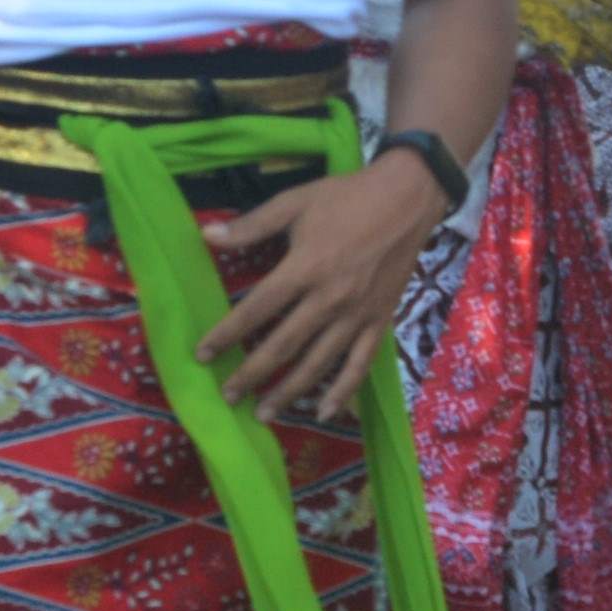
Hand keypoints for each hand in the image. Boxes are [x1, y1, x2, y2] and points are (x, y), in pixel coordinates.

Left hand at [198, 156, 452, 418]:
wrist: (408, 198)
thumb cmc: (347, 197)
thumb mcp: (295, 202)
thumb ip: (251, 225)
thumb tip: (205, 237)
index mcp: (305, 268)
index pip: (257, 310)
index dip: (226, 334)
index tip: (203, 354)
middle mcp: (329, 299)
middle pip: (282, 346)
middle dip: (250, 374)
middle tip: (227, 395)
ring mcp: (357, 315)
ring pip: (317, 364)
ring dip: (288, 392)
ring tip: (263, 413)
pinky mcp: (380, 321)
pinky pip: (359, 364)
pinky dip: (342, 391)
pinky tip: (324, 412)